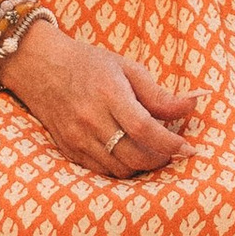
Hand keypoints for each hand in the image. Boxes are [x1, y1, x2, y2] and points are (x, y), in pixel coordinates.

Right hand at [0, 22, 197, 176]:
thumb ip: (159, 93)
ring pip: (119, 169)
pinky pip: (101, 171)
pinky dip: (121, 168)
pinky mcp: (68, 150)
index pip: (143, 128)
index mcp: (108, 94)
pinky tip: (129, 154)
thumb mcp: (127, 68)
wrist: (40, 67)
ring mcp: (76, 138)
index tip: (189, 149)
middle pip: (133, 155)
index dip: (170, 143)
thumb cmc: (88, 64)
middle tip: (173, 151)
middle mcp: (90, 119)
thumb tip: (194, 103)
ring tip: (152, 151)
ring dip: (142, 166)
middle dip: (160, 159)